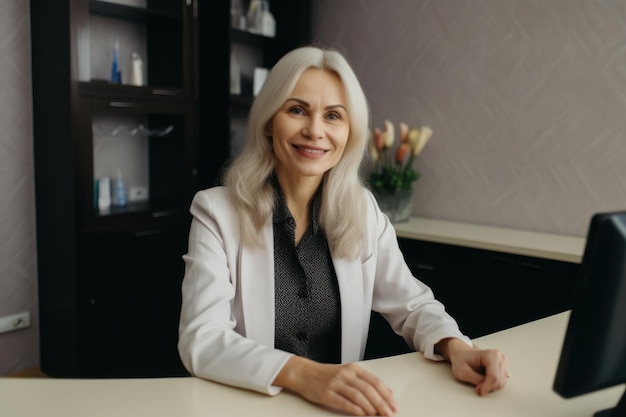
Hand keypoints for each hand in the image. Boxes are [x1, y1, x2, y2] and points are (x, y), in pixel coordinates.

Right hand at [274, 356, 397, 415]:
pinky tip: (362, 414)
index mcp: (353, 369)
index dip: (386, 394)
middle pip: (368, 389)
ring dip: (371, 407)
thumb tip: (384, 394)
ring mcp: (336, 383)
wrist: (304, 373)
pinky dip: (355, 409)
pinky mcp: (327, 393)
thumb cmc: (326, 375)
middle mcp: (345, 374)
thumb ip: (363, 382)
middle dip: (382, 402)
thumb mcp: (346, 373)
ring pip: (358, 395)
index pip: (374, 381)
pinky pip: (344, 402)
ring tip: (378, 415)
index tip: (394, 404)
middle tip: (389, 412)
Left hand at [436, 338, 508, 395]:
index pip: (494, 377)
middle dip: (488, 387)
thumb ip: (476, 380)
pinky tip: (484, 379)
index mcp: (490, 355)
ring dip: (490, 386)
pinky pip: (500, 382)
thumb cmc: (460, 360)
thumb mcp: (462, 371)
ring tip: (479, 381)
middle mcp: (500, 357)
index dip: (486, 387)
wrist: (461, 353)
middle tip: (477, 386)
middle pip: (499, 381)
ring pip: (501, 383)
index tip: (479, 391)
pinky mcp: (503, 367)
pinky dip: (492, 384)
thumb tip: (487, 388)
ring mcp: (503, 362)